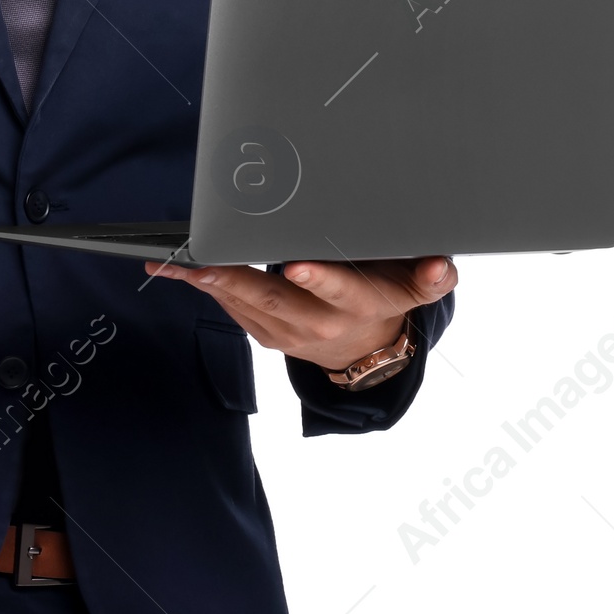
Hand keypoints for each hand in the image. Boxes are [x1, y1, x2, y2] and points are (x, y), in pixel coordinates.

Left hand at [145, 254, 455, 372]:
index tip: (296, 265)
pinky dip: (206, 287)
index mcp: (358, 306)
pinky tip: (179, 268)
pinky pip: (232, 309)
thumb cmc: (385, 298)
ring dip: (207, 282)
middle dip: (237, 280)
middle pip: (275, 299)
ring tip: (172, 260)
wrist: (366, 352)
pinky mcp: (265, 334)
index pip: (339, 292)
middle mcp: (320, 324)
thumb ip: (429, 278)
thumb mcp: (414, 288)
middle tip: (204, 260)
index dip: (319, 280)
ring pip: (244, 305)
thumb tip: (441, 266)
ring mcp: (288, 333)